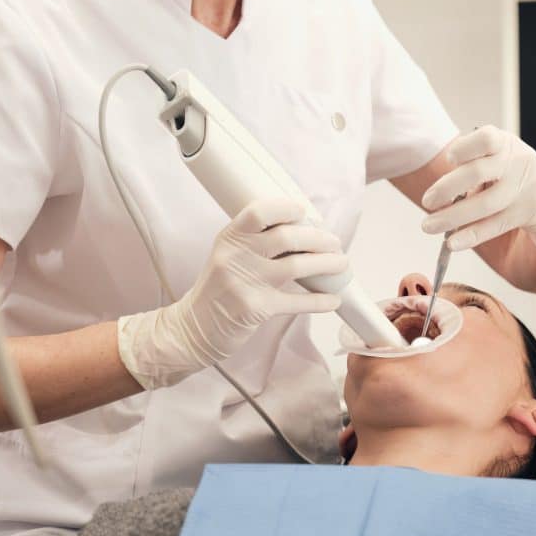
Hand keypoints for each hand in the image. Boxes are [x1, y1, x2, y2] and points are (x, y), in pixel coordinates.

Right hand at [118, 198, 347, 389]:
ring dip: (327, 264)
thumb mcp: (227, 255)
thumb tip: (302, 228)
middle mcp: (236, 256)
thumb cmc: (218, 288)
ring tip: (342, 264)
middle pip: (287, 237)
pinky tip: (334, 300)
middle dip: (319, 238)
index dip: (286, 208)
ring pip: (297, 266)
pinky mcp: (256, 309)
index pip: (259, 212)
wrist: (193, 328)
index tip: (305, 211)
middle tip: (335, 242)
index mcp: (230, 237)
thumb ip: (256, 241)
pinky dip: (320, 301)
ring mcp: (246, 283)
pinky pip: (297, 302)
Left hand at [420, 126, 535, 251]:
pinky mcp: (531, 211)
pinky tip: (452, 243)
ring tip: (428, 226)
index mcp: (505, 144)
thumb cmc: (514, 178)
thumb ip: (472, 168)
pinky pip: (495, 225)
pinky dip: (471, 235)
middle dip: (447, 188)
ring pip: (485, 204)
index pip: (485, 138)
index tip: (449, 160)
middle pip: (478, 172)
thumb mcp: (499, 162)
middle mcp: (517, 160)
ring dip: (452, 217)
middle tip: (427, 201)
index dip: (464, 148)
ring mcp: (526, 186)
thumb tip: (437, 193)